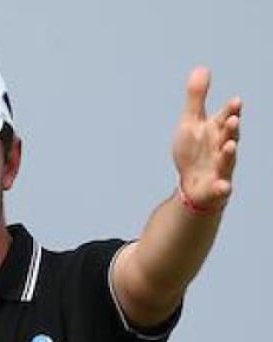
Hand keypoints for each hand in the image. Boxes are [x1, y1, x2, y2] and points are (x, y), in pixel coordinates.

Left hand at [173, 67, 241, 211]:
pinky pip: (221, 188)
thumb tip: (202, 68)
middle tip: (232, 119)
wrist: (193, 184)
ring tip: (229, 146)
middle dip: (231, 128)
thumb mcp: (191, 123)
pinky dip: (222, 187)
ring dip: (229, 153)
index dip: (230, 110)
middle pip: (229, 136)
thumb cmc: (195, 151)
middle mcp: (222, 147)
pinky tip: (223, 186)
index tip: (235, 101)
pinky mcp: (215, 187)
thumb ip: (197, 98)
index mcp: (216, 130)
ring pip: (227, 160)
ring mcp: (220, 167)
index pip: (225, 117)